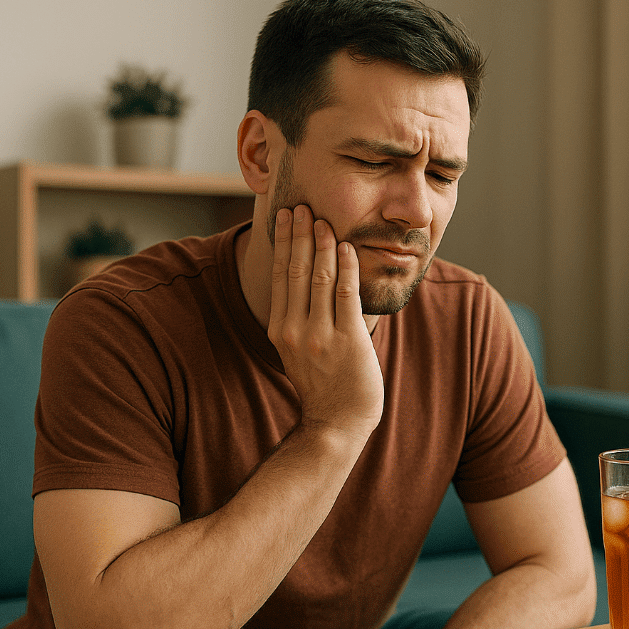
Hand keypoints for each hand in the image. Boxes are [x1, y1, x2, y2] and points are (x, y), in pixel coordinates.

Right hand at [267, 205, 384, 442]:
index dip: (283, 242)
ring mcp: (321, 336)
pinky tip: (348, 248)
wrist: (336, 422)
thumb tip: (304, 275)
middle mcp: (295, 330)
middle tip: (304, 205)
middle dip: (300, 234)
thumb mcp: (297, 348)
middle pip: (297, 270)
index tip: (285, 216)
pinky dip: (347, 268)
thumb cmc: (323, 382)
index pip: (280, 275)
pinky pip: (347, 295)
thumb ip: (297, 316)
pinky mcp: (348, 341)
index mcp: (280, 329)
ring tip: (325, 220)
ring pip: (321, 278)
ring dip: (324, 244)